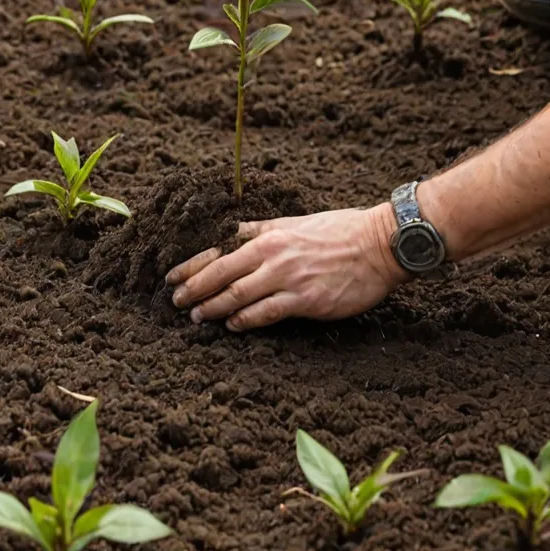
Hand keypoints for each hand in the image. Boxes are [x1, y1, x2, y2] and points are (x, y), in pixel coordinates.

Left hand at [165, 205, 404, 330]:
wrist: (378, 244)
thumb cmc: (338, 232)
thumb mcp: (293, 223)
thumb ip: (263, 233)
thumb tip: (232, 241)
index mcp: (267, 233)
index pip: (218, 247)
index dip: (191, 262)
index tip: (171, 275)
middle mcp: (272, 252)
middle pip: (220, 271)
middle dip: (193, 287)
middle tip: (175, 301)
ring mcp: (288, 276)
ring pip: (237, 293)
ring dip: (212, 306)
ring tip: (196, 316)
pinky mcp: (306, 298)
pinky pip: (266, 312)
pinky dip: (245, 320)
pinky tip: (233, 326)